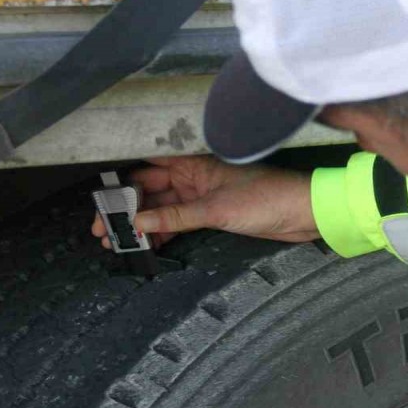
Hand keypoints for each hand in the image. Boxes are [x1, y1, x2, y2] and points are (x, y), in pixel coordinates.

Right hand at [90, 156, 318, 248]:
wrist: (305, 213)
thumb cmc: (269, 197)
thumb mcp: (217, 209)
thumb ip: (176, 216)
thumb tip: (139, 221)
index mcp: (194, 162)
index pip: (147, 166)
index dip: (122, 182)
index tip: (102, 199)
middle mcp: (194, 176)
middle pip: (149, 190)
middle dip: (125, 209)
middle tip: (103, 229)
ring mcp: (202, 196)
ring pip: (161, 208)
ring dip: (140, 224)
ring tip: (117, 242)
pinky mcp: (212, 214)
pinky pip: (178, 222)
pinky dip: (162, 233)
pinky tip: (145, 245)